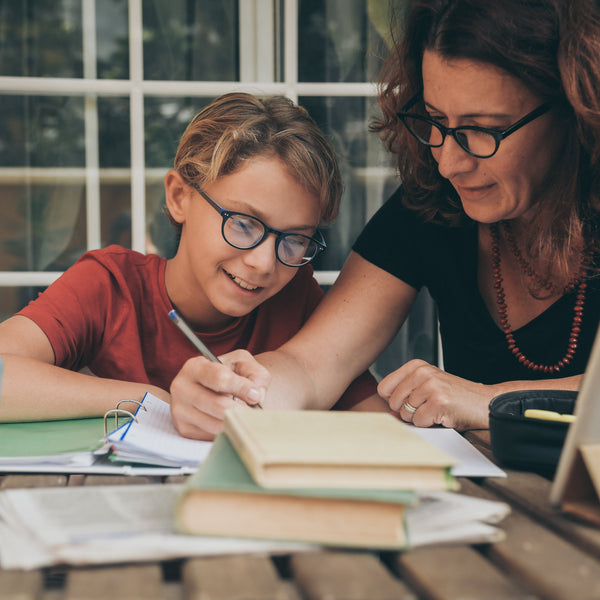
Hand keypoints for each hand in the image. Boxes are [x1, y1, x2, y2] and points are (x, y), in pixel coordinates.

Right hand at [169, 349, 269, 439]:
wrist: (219, 389)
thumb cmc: (232, 374)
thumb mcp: (245, 364)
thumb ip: (255, 375)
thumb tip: (256, 395)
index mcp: (194, 367)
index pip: (220, 379)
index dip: (242, 388)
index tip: (255, 394)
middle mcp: (181, 388)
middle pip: (218, 405)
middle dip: (242, 409)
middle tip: (253, 410)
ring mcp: (180, 410)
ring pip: (217, 424)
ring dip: (236, 422)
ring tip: (244, 415)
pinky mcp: (184, 429)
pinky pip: (212, 436)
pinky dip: (227, 431)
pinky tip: (230, 421)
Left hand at [377, 359, 492, 430]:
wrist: (485, 402)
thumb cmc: (455, 396)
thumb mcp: (427, 386)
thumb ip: (404, 394)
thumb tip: (385, 412)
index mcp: (416, 366)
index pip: (384, 388)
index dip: (394, 400)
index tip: (410, 400)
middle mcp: (422, 373)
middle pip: (393, 403)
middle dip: (408, 411)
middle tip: (428, 406)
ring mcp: (431, 386)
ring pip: (406, 414)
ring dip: (420, 418)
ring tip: (436, 410)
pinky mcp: (439, 402)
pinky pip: (419, 421)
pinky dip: (430, 424)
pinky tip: (443, 415)